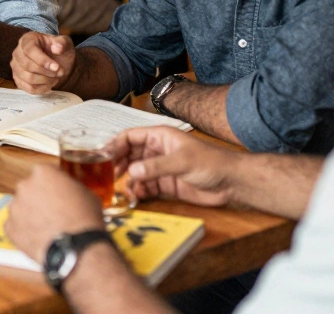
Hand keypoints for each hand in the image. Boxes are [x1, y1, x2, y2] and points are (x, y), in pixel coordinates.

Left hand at [6, 165, 105, 263]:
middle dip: (39, 198)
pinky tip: (39, 236)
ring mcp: (15, 207)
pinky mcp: (9, 227)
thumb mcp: (87, 193)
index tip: (57, 192)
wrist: (76, 248)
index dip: (53, 184)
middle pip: (29, 189)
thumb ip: (70, 187)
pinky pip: (15, 226)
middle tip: (53, 211)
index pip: (45, 173)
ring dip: (30, 214)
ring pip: (21, 207)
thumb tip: (68, 191)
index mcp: (43, 172)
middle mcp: (24, 186)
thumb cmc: (84, 220)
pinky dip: (24, 231)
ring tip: (47, 226)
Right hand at [10, 31, 75, 93]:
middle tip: (60, 72)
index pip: (30, 50)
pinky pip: (28, 88)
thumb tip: (57, 48)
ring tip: (55, 78)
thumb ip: (62, 43)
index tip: (57, 67)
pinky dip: (41, 89)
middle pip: (27, 66)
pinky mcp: (18, 79)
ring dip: (45, 81)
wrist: (56, 60)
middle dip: (46, 72)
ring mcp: (16, 67)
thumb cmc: (58, 50)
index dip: (43, 60)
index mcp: (27, 40)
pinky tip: (50, 84)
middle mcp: (17, 52)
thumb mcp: (64, 43)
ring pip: (27, 78)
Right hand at [109, 127, 235, 207]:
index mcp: (159, 136)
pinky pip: (145, 186)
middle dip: (117, 164)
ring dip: (127, 180)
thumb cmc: (210, 163)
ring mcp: (160, 168)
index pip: (130, 137)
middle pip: (129, 155)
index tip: (103, 157)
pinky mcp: (165, 184)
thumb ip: (156, 167)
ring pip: (135, 172)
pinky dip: (138, 191)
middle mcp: (156, 150)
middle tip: (107, 177)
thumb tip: (131, 172)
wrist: (231, 182)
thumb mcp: (182, 161)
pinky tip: (134, 196)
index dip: (115, 145)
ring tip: (120, 189)